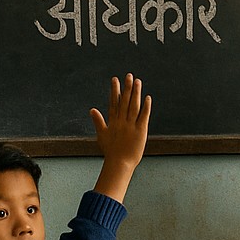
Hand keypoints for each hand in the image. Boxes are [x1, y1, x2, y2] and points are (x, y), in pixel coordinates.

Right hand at [90, 74, 150, 202]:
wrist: (119, 164)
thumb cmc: (111, 151)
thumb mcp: (102, 135)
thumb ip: (98, 121)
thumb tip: (92, 109)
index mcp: (113, 122)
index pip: (114, 102)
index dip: (115, 90)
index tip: (115, 80)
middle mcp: (121, 121)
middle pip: (124, 101)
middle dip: (126, 87)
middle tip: (129, 75)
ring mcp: (131, 125)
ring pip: (133, 106)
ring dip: (135, 93)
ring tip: (137, 81)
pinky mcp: (140, 131)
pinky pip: (143, 116)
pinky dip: (146, 107)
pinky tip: (147, 97)